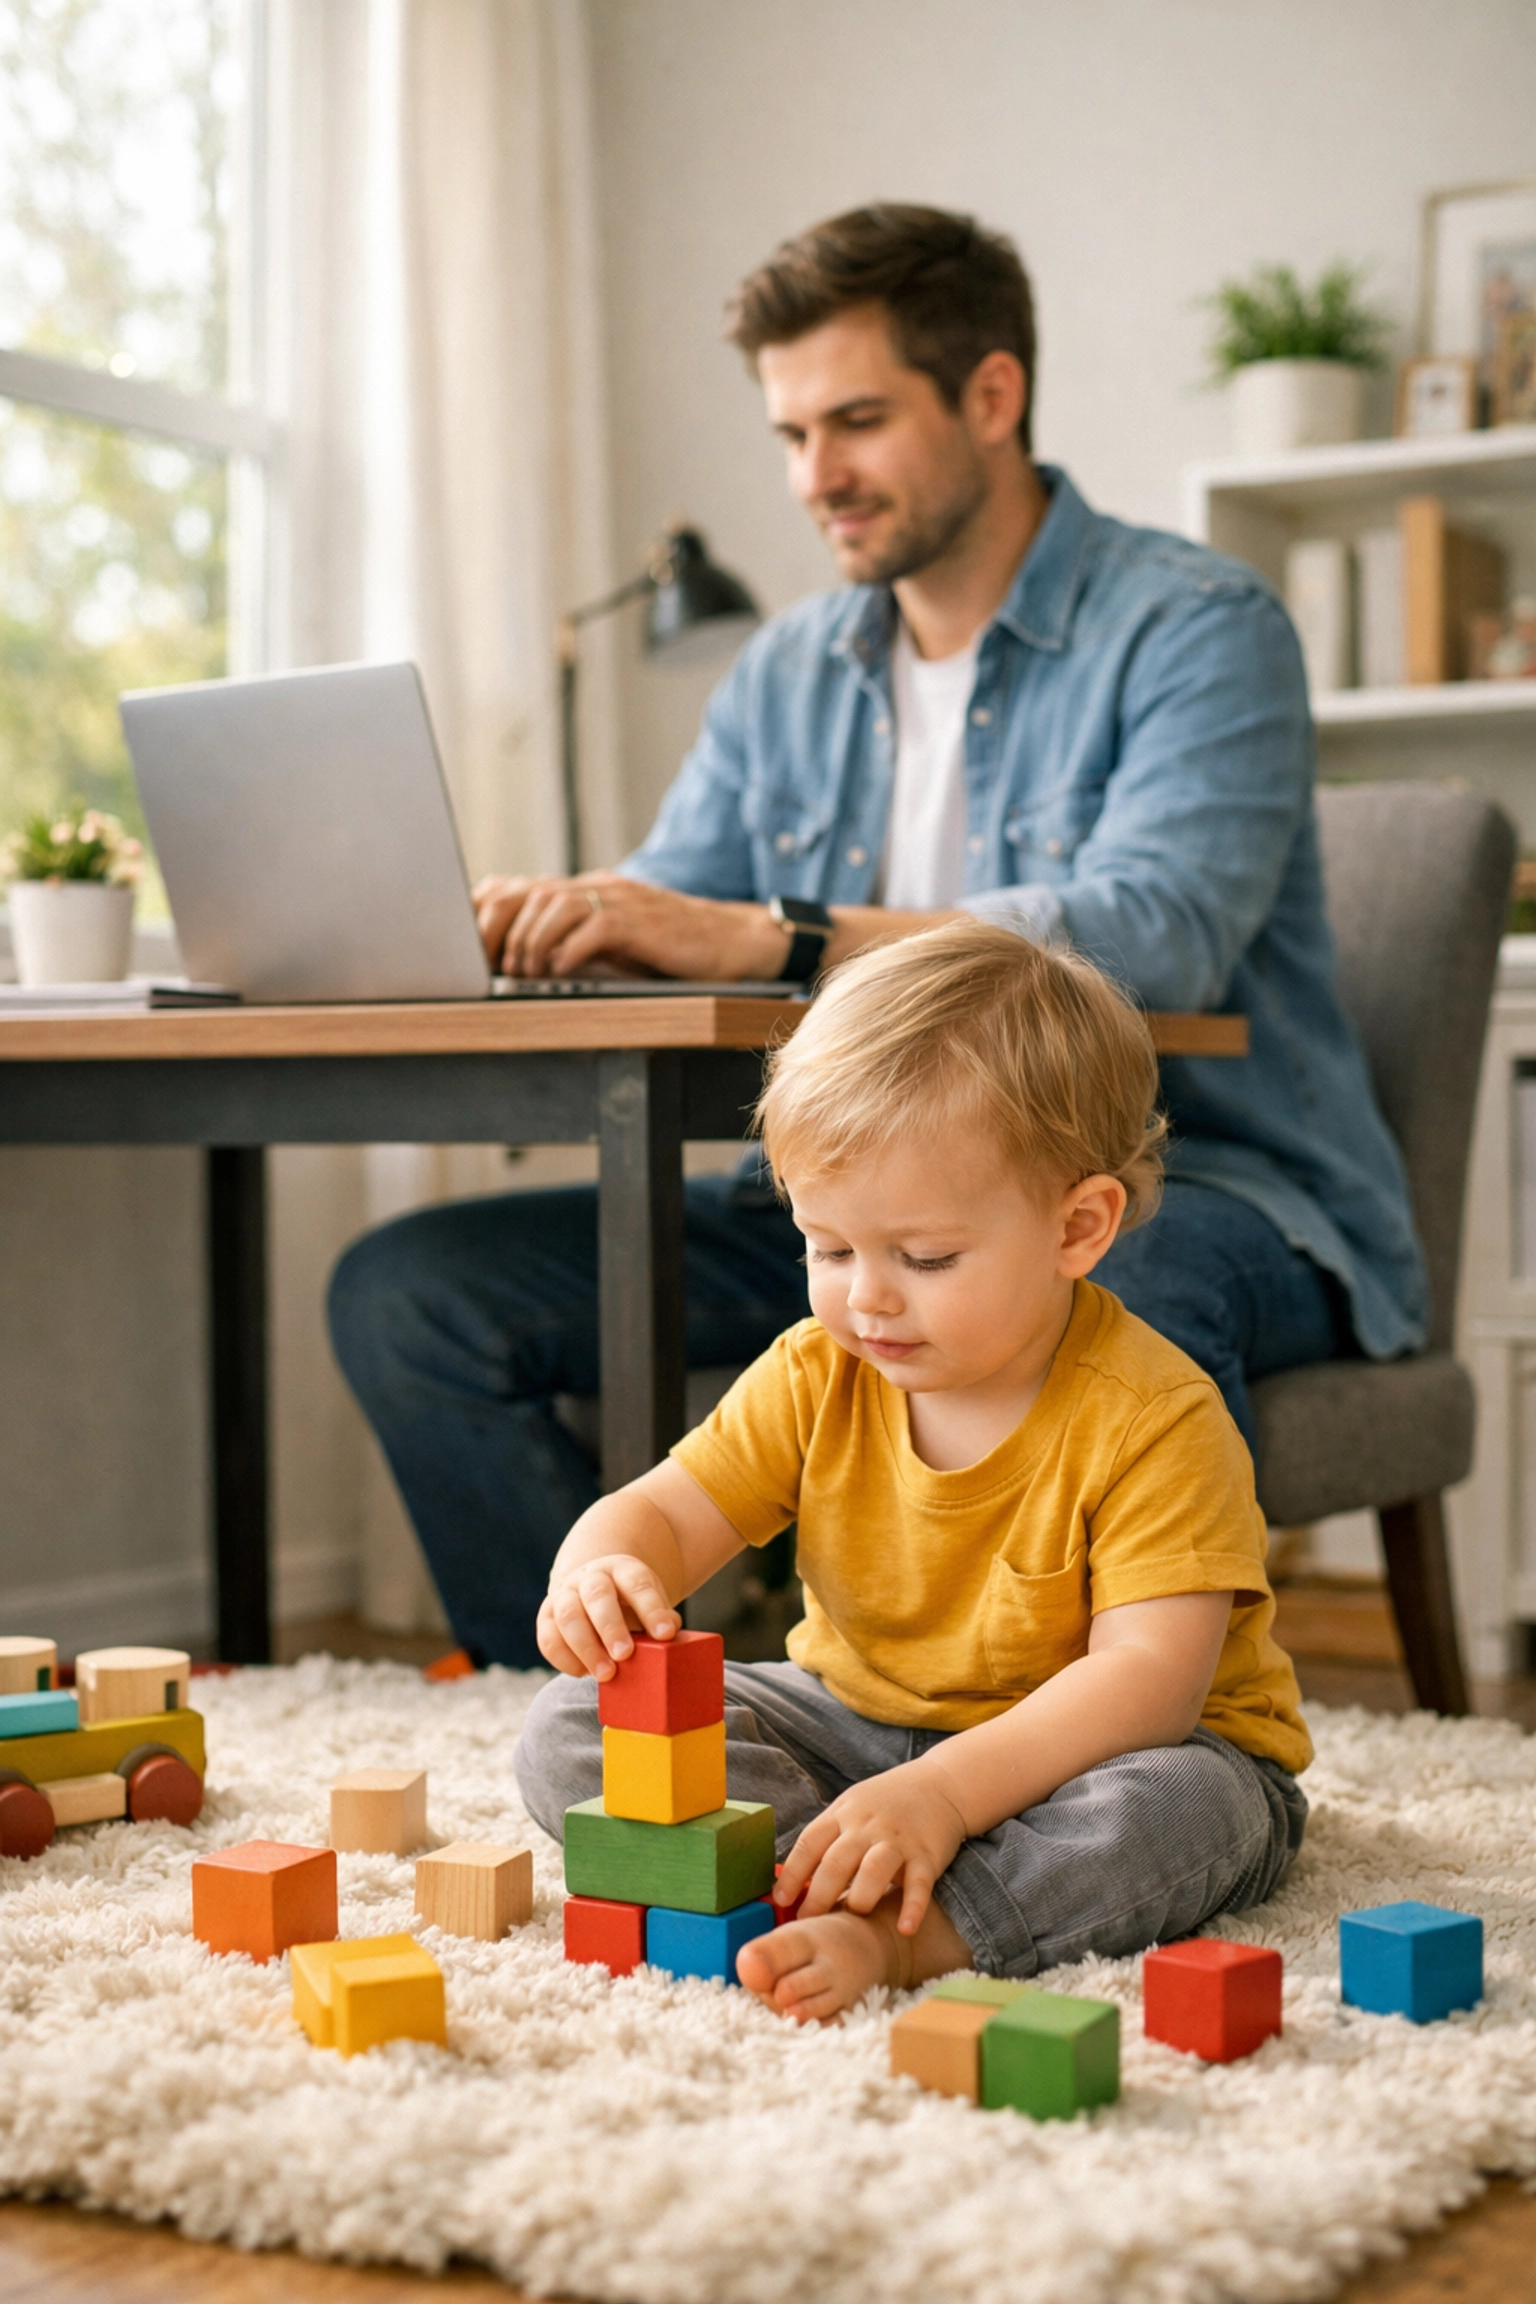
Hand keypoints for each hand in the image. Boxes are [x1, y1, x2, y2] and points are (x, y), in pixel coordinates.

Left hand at [472, 870, 785, 980]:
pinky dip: (571, 949)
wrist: (731, 942)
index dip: (481, 915)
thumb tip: (514, 966)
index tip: (463, 950)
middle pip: (525, 893)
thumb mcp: (609, 946)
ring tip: (527, 972)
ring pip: (554, 905)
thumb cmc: (669, 952)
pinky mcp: (643, 921)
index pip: (514, 888)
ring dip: (531, 942)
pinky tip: (562, 971)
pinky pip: (596, 926)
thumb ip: (568, 943)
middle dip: (496, 929)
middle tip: (489, 967)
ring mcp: (620, 900)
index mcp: (581, 891)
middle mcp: (596, 888)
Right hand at [537, 1553, 680, 1680]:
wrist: (595, 1588)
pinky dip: (564, 1658)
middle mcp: (590, 1577)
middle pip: (597, 1596)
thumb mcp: (648, 1602)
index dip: (651, 1609)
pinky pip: (548, 1637)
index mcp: (622, 1569)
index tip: (665, 1634)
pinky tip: (584, 1673)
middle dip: (610, 1627)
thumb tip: (670, 1633)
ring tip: (605, 1675)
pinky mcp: (546, 1616)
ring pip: (567, 1616)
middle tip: (625, 1655)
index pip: (637, 1584)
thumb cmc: (629, 1603)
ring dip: (585, 1647)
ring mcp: (565, 1594)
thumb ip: (661, 1617)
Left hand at [773, 1759, 969, 1937]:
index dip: (792, 1874)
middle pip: (836, 1862)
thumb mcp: (850, 1808)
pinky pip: (919, 1884)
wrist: (940, 1785)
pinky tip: (905, 1928)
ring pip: (874, 1869)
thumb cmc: (885, 1804)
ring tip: (855, 1917)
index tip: (780, 1900)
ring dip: (861, 1897)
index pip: (809, 1844)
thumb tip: (792, 1880)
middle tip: (808, 1924)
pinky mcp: (927, 1855)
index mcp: (842, 1815)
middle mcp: (867, 1826)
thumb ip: (826, 1839)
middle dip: (818, 1896)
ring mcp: (897, 1840)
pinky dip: (912, 1907)